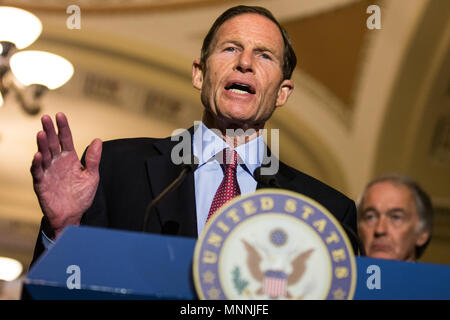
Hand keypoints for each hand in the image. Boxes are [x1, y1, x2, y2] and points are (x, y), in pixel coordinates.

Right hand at [30, 112, 101, 238]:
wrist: (73, 215)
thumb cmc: (81, 195)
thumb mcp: (91, 176)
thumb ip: (93, 159)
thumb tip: (98, 140)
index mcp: (70, 159)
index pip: (66, 139)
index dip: (63, 127)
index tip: (60, 115)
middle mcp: (57, 162)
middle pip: (52, 143)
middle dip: (49, 130)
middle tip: (45, 118)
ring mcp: (48, 172)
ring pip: (43, 155)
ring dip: (42, 144)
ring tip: (42, 133)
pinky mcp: (41, 183)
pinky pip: (38, 172)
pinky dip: (37, 164)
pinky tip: (38, 156)